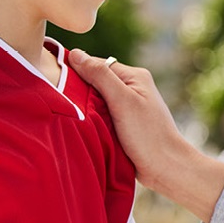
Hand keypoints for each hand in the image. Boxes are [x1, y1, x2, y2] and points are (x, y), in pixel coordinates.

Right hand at [67, 49, 223, 221]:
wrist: (165, 168)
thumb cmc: (147, 134)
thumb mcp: (122, 100)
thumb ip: (100, 76)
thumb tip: (76, 54)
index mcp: (134, 76)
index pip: (98, 65)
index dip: (78, 72)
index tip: (58, 82)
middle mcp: (132, 89)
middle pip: (95, 83)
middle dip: (79, 91)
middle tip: (62, 103)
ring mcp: (127, 107)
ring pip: (95, 101)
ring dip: (84, 109)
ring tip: (71, 117)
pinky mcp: (123, 125)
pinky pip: (99, 117)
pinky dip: (90, 121)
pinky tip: (81, 127)